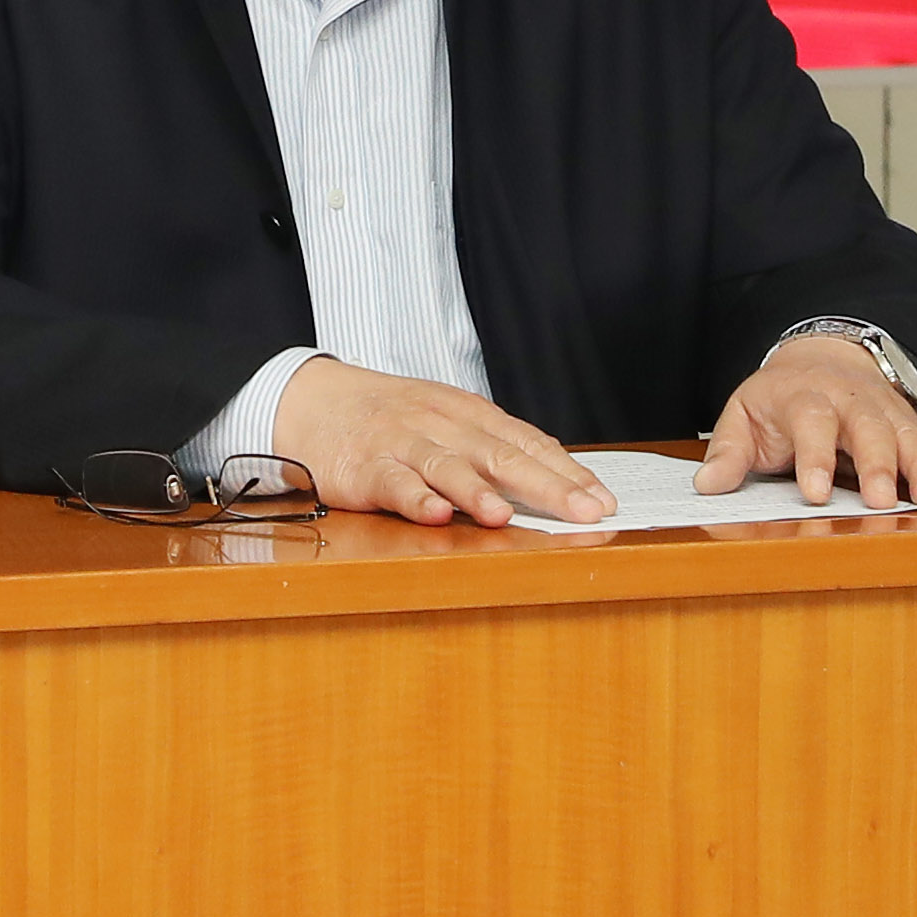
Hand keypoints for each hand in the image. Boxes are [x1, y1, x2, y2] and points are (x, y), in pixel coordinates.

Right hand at [273, 358, 610, 525]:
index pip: (529, 443)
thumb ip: (492, 452)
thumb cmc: (392, 419)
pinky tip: (433, 513)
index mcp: (470, 416)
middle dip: (547, 485)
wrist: (314, 400)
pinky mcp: (365, 466)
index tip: (602, 500)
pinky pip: (393, 482)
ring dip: (476, 492)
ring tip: (504, 515)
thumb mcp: (447, 423)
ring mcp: (403, 444)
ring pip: (447, 466)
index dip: (568, 472)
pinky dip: (413, 497)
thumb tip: (555, 485)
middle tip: (584, 511)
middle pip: (501, 456)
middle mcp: (443, 426)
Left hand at [697, 334, 916, 510]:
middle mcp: (854, 403)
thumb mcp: (744, 416)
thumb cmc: (779, 400)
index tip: (813, 492)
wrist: (820, 360)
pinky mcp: (913, 427)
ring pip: (912, 437)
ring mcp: (888, 414)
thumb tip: (708, 485)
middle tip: (883, 500)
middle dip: (879, 465)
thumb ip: (728, 451)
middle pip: (870, 430)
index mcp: (807, 399)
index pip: (811, 426)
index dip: (813, 459)